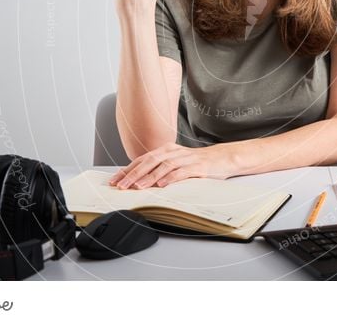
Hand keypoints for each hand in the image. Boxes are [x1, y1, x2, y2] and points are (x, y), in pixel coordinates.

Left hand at [107, 143, 236, 188]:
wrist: (222, 158)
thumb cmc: (197, 163)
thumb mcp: (175, 163)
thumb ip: (158, 169)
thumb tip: (137, 181)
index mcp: (166, 150)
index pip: (142, 159)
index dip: (127, 169)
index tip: (114, 180)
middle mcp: (174, 152)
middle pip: (149, 161)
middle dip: (133, 174)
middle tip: (121, 185)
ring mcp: (186, 158)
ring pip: (163, 166)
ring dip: (149, 177)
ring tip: (138, 187)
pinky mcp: (198, 166)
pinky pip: (181, 172)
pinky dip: (170, 178)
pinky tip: (162, 185)